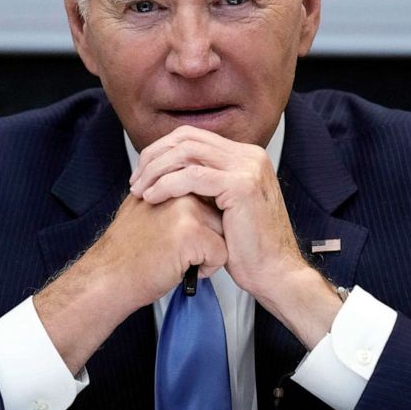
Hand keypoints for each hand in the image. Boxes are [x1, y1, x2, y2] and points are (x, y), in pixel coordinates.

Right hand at [89, 192, 227, 307]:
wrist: (108, 277)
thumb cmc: (125, 251)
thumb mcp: (144, 210)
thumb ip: (167, 197)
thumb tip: (193, 196)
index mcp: (168, 183)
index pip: (209, 198)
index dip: (201, 225)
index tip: (181, 239)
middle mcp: (179, 192)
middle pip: (220, 215)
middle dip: (207, 237)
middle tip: (177, 250)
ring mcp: (186, 211)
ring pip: (224, 233)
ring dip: (208, 252)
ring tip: (178, 258)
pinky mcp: (192, 233)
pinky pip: (222, 253)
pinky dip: (207, 269)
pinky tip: (181, 269)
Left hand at [129, 125, 296, 297]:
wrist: (275, 273)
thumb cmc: (249, 248)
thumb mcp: (224, 206)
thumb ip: (205, 185)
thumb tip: (170, 173)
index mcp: (246, 156)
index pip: (194, 136)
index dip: (162, 150)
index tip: (143, 172)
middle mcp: (249, 155)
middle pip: (187, 138)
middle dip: (154, 156)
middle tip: (136, 180)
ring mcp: (248, 167)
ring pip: (186, 152)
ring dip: (156, 170)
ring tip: (140, 190)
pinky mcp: (241, 185)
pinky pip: (192, 176)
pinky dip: (167, 184)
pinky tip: (153, 198)